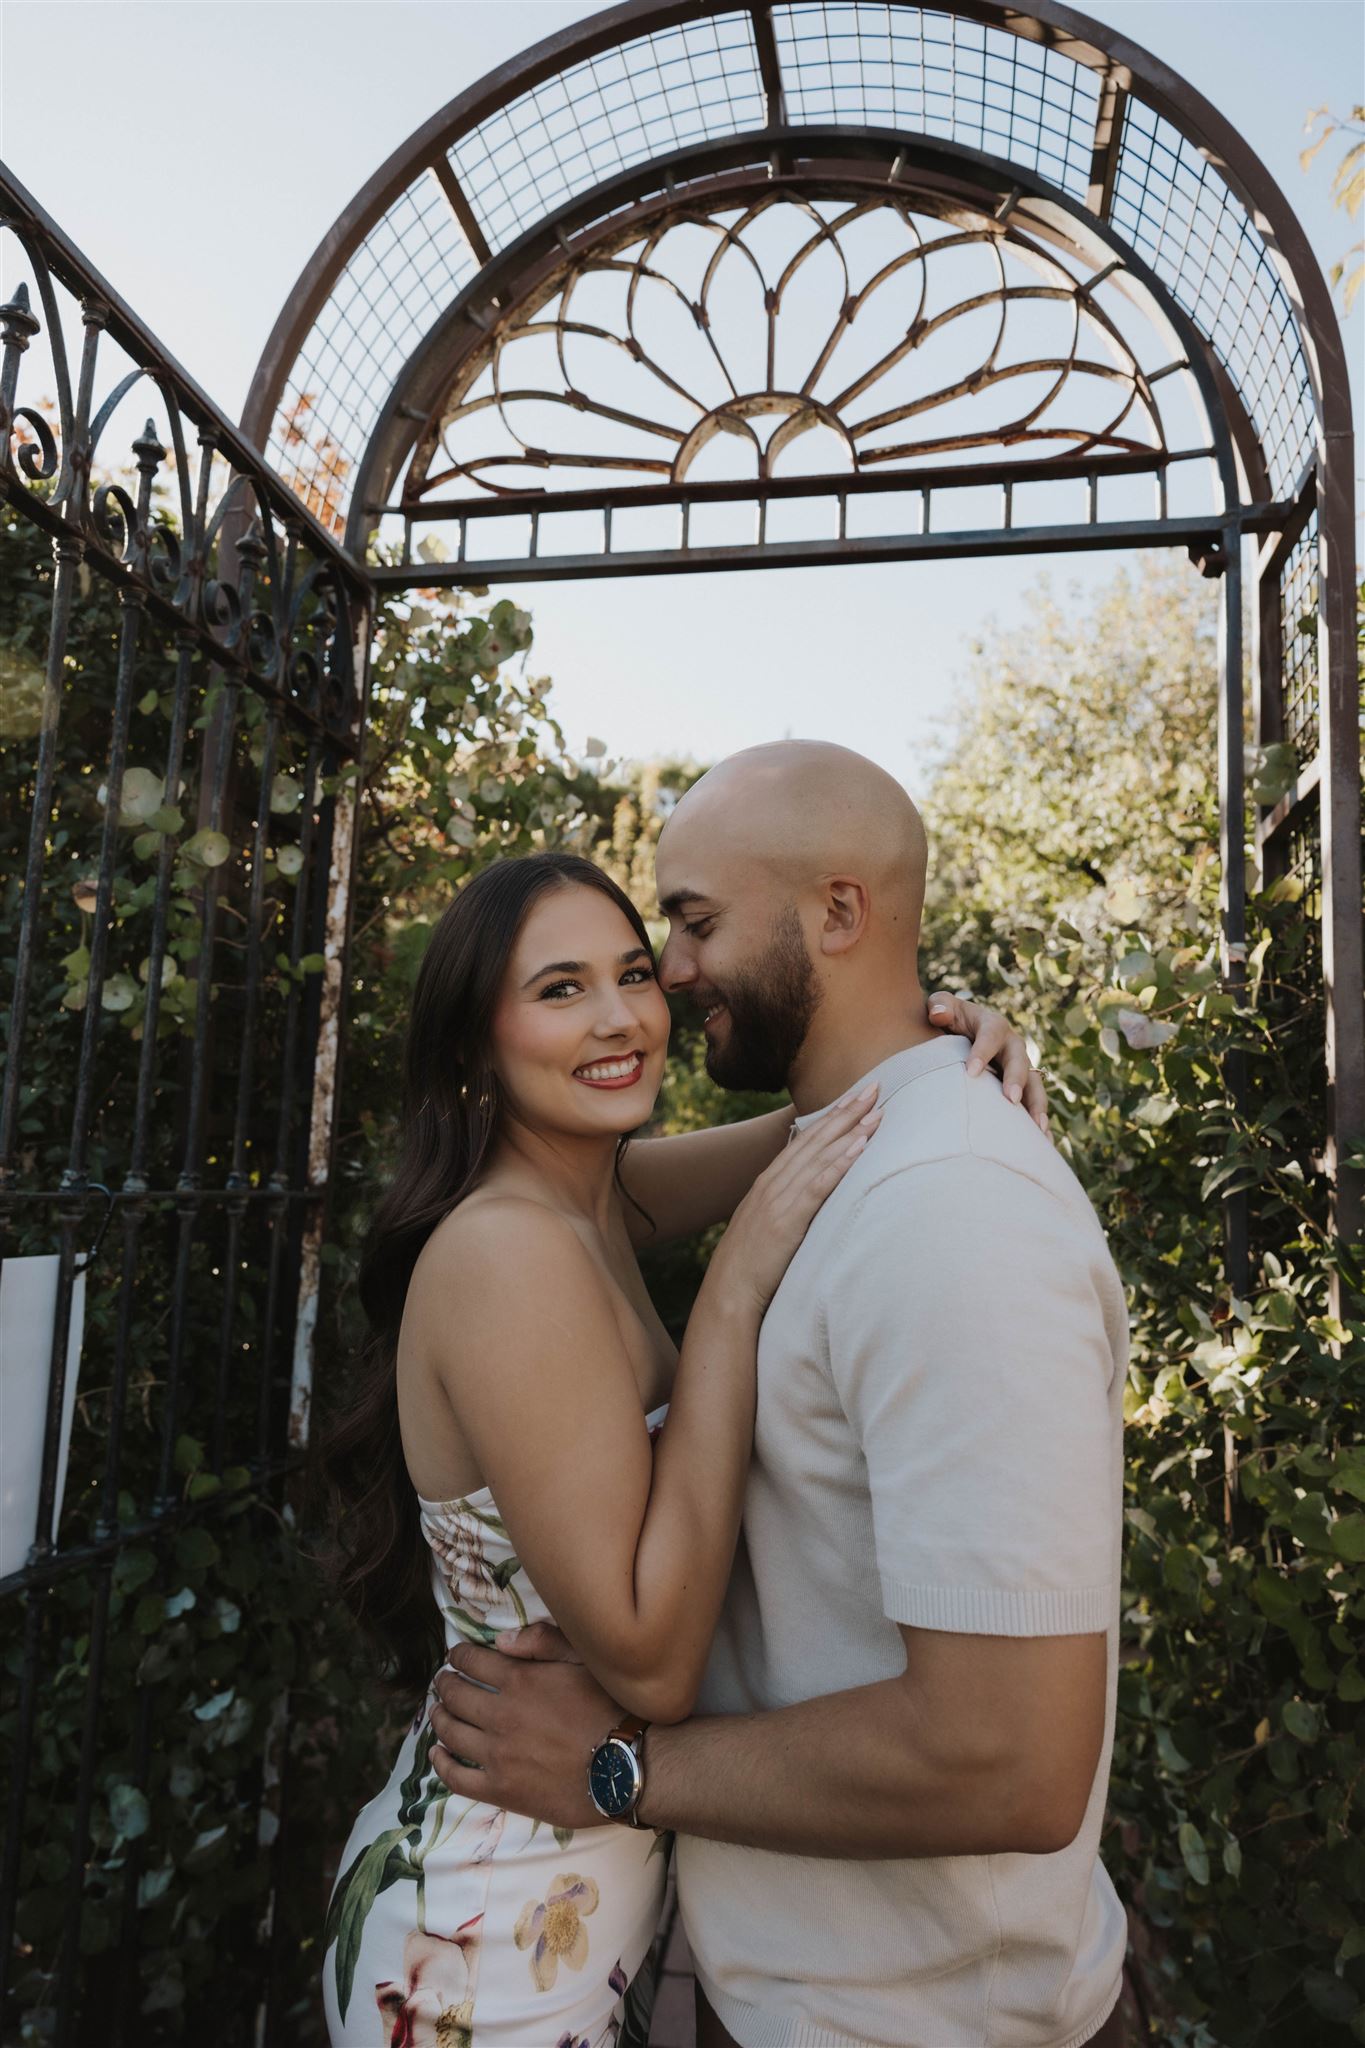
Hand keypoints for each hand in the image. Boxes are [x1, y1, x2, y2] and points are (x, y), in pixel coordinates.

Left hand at [428, 1621, 620, 1829]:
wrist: (625, 1766)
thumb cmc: (610, 1709)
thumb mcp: (583, 1661)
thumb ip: (542, 1643)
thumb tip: (500, 1640)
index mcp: (519, 1681)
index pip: (472, 1661)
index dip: (459, 1656)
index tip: (456, 1656)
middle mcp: (500, 1716)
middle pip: (456, 1696)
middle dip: (445, 1683)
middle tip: (443, 1681)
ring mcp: (497, 1755)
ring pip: (451, 1733)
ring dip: (440, 1718)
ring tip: (438, 1712)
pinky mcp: (501, 1790)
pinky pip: (457, 1777)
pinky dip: (441, 1764)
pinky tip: (437, 1754)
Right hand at [708, 1083, 881, 1315]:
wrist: (729, 1290)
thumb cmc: (752, 1262)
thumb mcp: (767, 1222)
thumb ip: (786, 1202)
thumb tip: (810, 1191)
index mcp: (769, 1181)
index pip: (805, 1139)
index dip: (832, 1116)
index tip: (856, 1097)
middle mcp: (773, 1183)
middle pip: (815, 1139)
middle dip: (846, 1112)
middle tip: (873, 1087)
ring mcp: (779, 1199)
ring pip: (820, 1156)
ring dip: (849, 1131)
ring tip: (875, 1111)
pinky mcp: (787, 1220)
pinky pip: (818, 1186)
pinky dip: (839, 1164)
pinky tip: (859, 1148)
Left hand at [926, 991, 1049, 1135]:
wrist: (960, 1033)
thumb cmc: (948, 1019)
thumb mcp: (942, 1006)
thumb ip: (939, 1005)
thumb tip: (939, 1014)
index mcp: (992, 1025)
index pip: (991, 1034)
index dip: (982, 1051)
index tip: (971, 1072)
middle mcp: (1011, 1045)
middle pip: (1019, 1060)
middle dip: (1016, 1080)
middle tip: (1011, 1100)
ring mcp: (1020, 1067)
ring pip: (1034, 1084)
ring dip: (1037, 1105)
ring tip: (1038, 1128)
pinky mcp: (1022, 1087)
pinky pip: (1034, 1104)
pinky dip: (1038, 1123)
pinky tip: (1043, 1144)